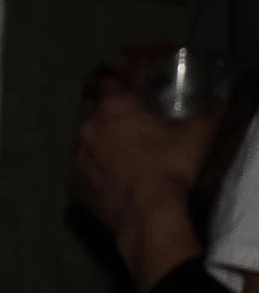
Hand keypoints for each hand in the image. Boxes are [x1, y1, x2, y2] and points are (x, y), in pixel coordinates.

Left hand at [73, 70, 218, 237]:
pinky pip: (80, 167)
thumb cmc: (170, 166)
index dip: (117, 81)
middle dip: (103, 106)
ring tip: (116, 147)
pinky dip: (92, 167)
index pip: (106, 80)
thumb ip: (207, 114)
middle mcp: (88, 124)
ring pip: (81, 136)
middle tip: (124, 116)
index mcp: (114, 105)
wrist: (146, 212)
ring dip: (95, 137)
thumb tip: (219, 102)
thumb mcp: (197, 135)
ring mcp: (77, 153)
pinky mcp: (74, 181)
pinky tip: (108, 175)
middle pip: (89, 105)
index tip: (128, 86)